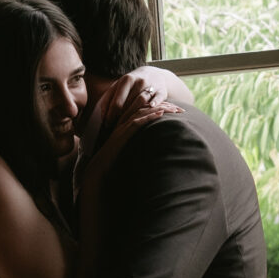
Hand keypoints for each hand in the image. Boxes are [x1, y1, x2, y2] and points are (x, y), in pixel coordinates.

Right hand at [84, 74, 173, 188]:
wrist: (98, 171)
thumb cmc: (112, 165)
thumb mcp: (128, 153)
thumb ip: (138, 147)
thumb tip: (153, 151)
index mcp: (125, 126)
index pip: (145, 112)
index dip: (160, 109)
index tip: (174, 110)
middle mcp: (123, 124)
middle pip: (146, 109)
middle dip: (164, 106)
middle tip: (180, 108)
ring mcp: (122, 128)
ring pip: (143, 113)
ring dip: (160, 109)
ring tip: (174, 108)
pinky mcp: (121, 135)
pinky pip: (137, 122)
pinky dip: (149, 117)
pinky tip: (160, 114)